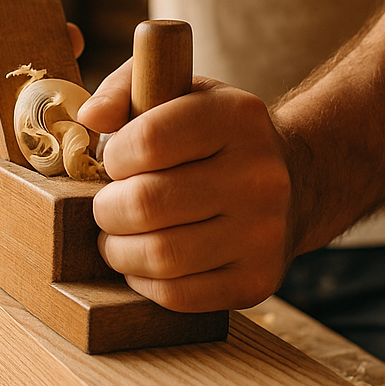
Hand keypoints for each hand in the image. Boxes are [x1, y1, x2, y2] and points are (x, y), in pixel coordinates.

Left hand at [77, 63, 293, 311]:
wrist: (294, 182)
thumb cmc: (213, 136)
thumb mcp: (178, 90)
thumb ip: (126, 90)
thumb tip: (90, 116)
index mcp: (237, 117)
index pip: (147, 141)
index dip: (114, 156)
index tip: (117, 161)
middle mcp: (260, 176)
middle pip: (145, 204)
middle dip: (107, 208)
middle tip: (108, 205)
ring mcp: (263, 233)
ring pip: (158, 256)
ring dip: (118, 249)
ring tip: (118, 235)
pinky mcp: (257, 280)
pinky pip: (177, 295)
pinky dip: (144, 281)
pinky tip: (144, 260)